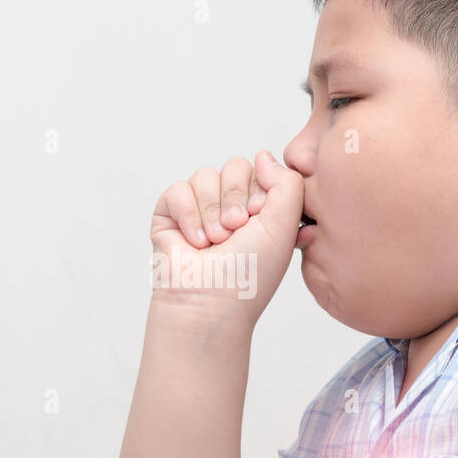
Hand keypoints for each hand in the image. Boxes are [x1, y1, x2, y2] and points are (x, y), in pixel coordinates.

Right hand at [148, 151, 303, 323]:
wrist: (211, 302)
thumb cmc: (250, 273)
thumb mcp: (285, 224)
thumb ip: (288, 182)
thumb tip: (262, 156)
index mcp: (259, 209)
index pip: (261, 169)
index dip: (259, 193)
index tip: (257, 221)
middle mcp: (229, 206)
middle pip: (234, 166)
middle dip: (235, 198)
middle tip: (235, 231)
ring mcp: (198, 208)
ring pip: (205, 175)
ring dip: (211, 211)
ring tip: (214, 241)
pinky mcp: (169, 214)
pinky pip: (178, 189)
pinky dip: (188, 216)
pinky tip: (194, 242)